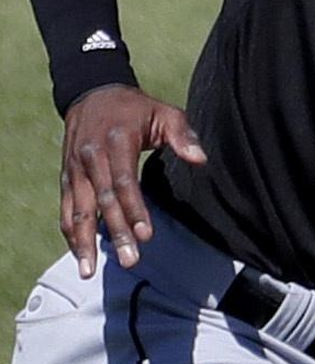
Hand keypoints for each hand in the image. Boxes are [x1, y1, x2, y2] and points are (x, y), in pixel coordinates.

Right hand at [59, 86, 206, 277]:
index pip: (124, 181)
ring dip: (83, 241)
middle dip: (115, 233)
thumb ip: (182, 134)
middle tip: (129, 261)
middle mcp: (90, 156)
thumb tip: (200, 158)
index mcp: (116, 141)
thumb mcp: (164, 112)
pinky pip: (65, 208)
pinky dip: (71, 232)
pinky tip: (79, 255)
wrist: (91, 93)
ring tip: (89, 271)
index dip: (134, 209)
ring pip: (77, 209)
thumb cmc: (136, 108)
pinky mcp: (66, 176)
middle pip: (102, 200)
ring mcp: (74, 168)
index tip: (146, 235)